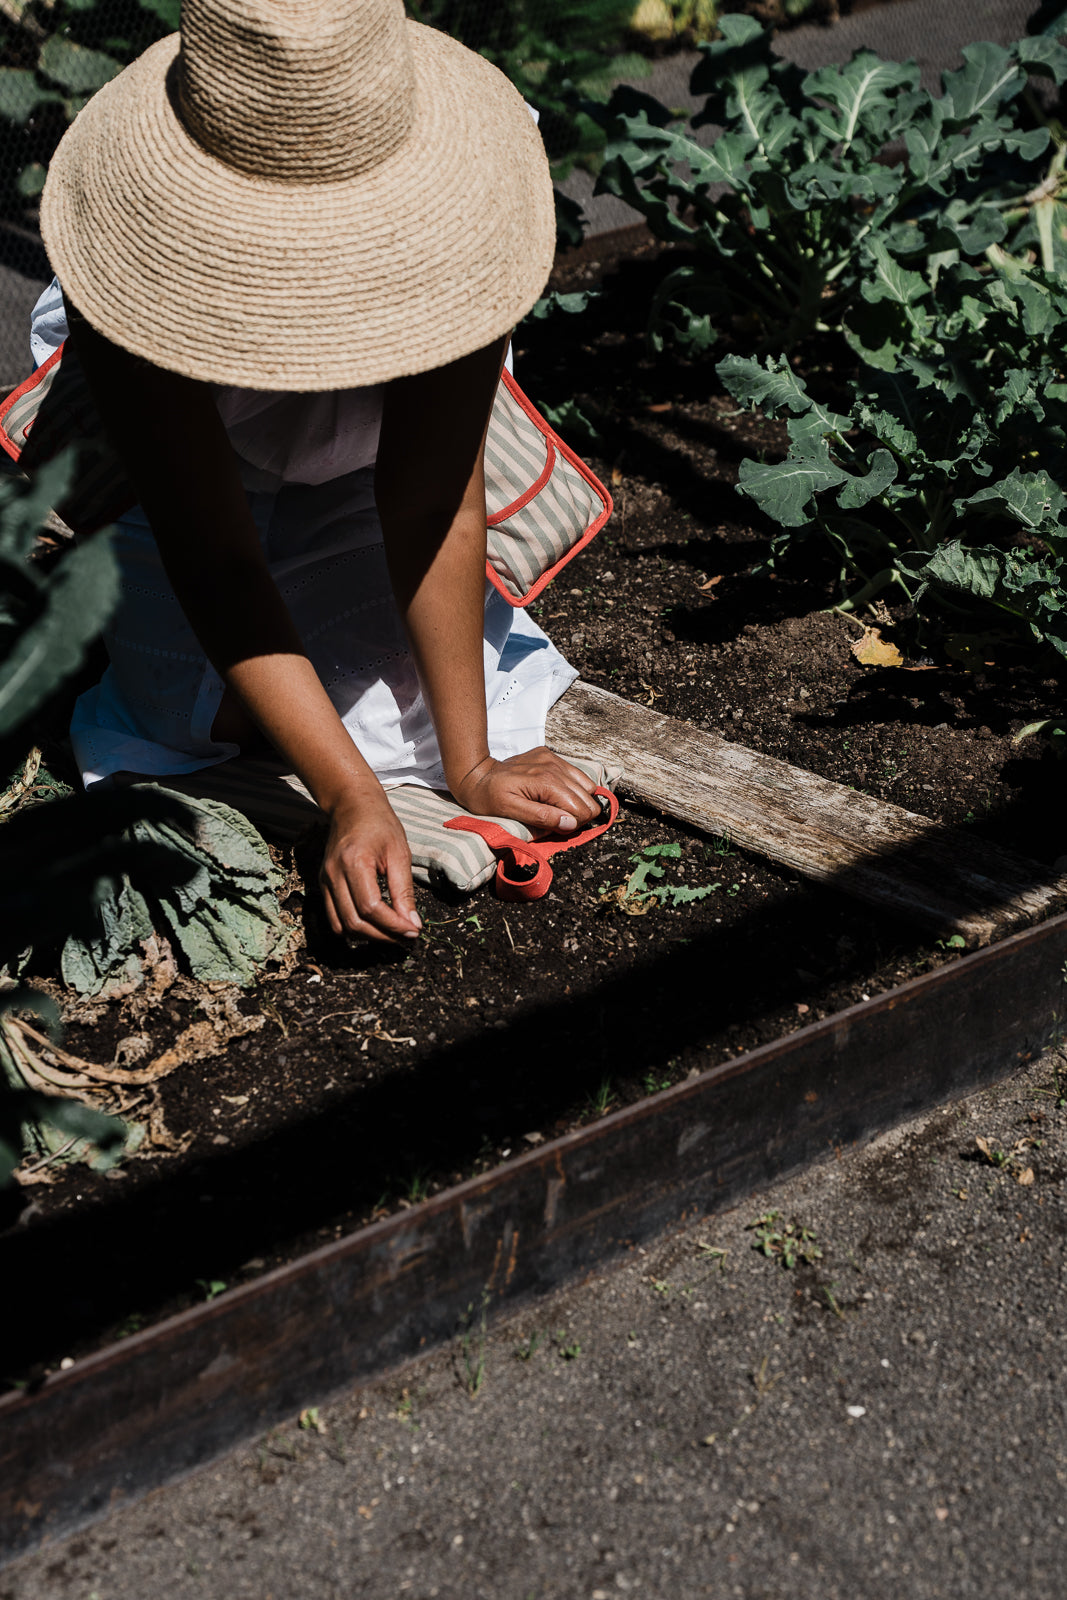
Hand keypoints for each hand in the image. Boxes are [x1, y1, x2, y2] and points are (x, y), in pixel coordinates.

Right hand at [319, 789, 421, 943]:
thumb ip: (404, 890)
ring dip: (368, 937)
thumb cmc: (380, 825)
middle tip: (407, 938)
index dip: (393, 925)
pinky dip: (354, 929)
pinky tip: (375, 925)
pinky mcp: (323, 884)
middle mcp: (333, 873)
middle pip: (354, 922)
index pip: (371, 907)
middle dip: (383, 935)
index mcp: (353, 861)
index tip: (414, 931)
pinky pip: (334, 918)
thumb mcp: (399, 853)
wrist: (352, 806)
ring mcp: (324, 880)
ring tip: (392, 934)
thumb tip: (412, 924)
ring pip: (341, 926)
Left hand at [452, 748, 601, 834]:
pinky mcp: (550, 756)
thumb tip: (570, 823)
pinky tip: (555, 795)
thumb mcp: (511, 812)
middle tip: (558, 821)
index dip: (575, 824)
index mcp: (546, 781)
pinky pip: (575, 774)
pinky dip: (572, 788)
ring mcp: (553, 759)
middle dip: (578, 813)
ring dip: (577, 801)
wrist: (475, 774)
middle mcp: (554, 766)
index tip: (558, 828)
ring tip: (558, 809)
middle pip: (589, 797)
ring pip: (587, 785)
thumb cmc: (489, 797)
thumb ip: (542, 817)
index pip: (581, 808)